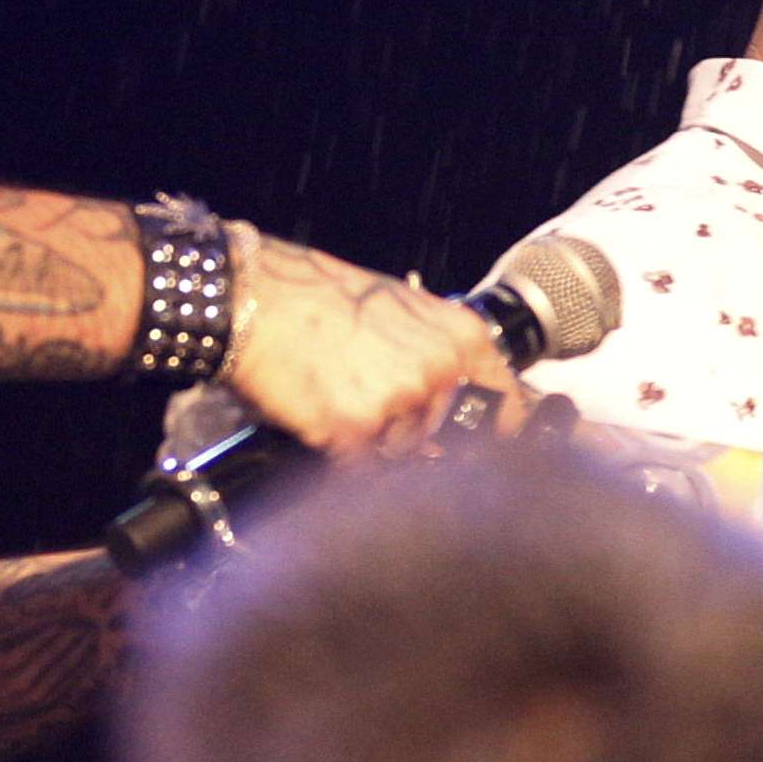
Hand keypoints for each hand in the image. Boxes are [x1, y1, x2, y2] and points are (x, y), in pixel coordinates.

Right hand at [219, 229, 518, 455]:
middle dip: (411, 430)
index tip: (490, 444)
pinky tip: (320, 406)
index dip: (497, 429)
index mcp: (460, 337)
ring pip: (399, 451)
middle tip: (365, 391)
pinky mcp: (355, 433)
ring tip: (338, 389)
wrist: (257, 299)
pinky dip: (338, 447)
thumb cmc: (321, 298)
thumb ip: (438, 354)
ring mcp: (399, 405)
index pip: (505, 402)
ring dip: (372, 439)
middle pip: (442, 436)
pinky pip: (358, 463)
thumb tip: (456, 401)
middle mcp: (438, 373)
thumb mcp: (401, 310)